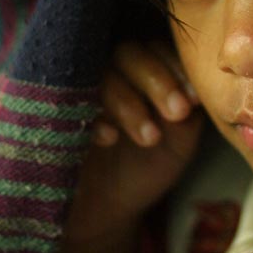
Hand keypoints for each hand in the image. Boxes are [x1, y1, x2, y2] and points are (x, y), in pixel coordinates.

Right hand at [48, 40, 201, 252]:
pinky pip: (69, 98)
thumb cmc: (150, 163)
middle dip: (157, 81)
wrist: (110, 206)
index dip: (177, 68)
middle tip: (177, 112)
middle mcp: (113, 67)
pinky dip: (94, 116)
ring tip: (150, 137)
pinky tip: (111, 138)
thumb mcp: (179, 140)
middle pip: (129, 51)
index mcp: (146, 67)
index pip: (159, 47)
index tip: (192, 101)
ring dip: (128, 101)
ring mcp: (82, 86)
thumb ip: (188, 113)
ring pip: (101, 72)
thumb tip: (196, 92)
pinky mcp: (57, 108)